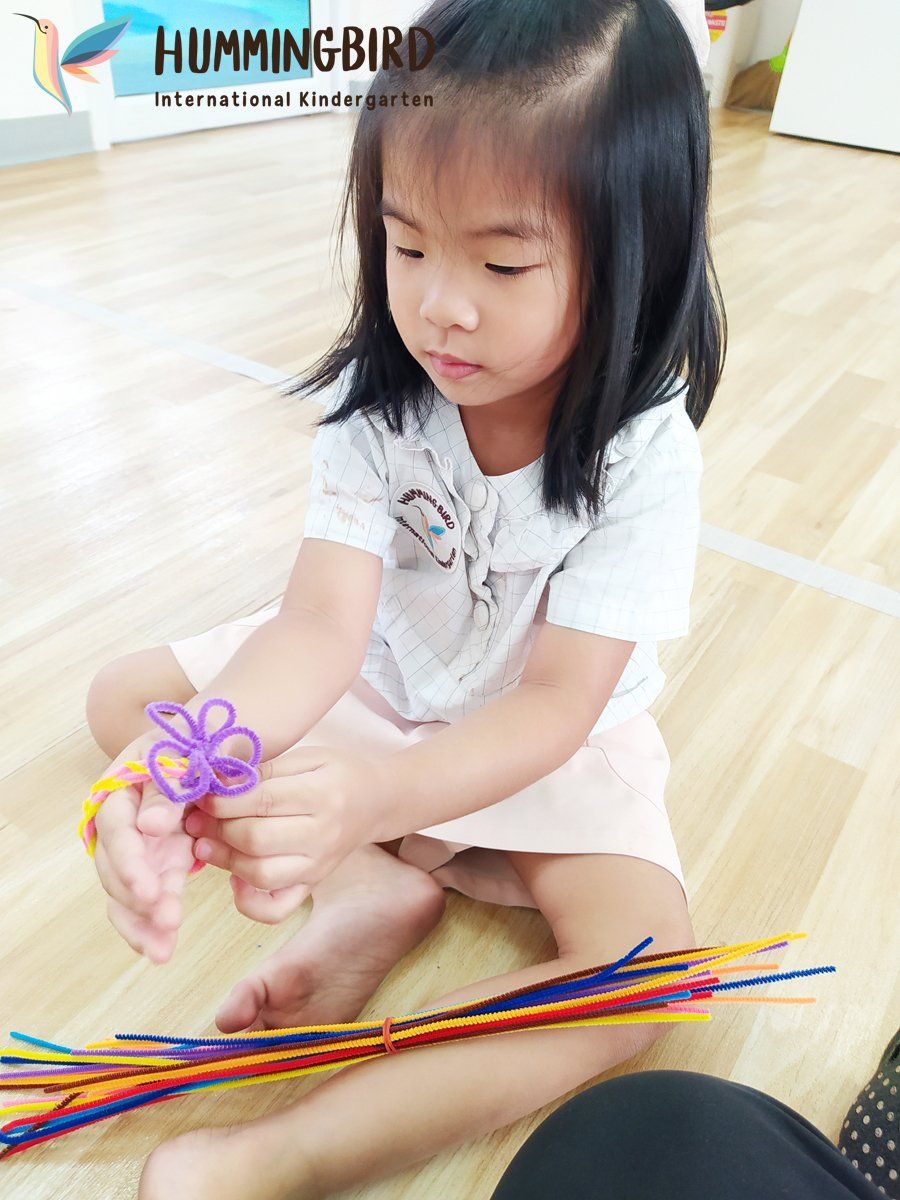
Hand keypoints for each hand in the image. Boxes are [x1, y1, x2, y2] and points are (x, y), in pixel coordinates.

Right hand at [91, 733, 197, 963]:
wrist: (214, 751)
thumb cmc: (200, 747)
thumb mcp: (191, 755)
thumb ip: (172, 788)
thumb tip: (150, 826)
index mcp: (123, 785)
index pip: (116, 825)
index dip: (130, 860)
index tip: (151, 890)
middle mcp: (121, 819)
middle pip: (114, 863)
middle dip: (137, 897)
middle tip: (168, 921)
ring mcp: (136, 844)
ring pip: (125, 889)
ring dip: (141, 921)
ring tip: (164, 950)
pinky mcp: (153, 864)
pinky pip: (145, 897)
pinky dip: (149, 924)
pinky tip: (160, 949)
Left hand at [183, 746, 378, 923]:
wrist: (377, 802)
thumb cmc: (338, 774)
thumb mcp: (308, 757)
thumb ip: (265, 769)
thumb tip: (216, 781)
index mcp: (322, 795)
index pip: (263, 800)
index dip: (224, 799)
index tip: (201, 792)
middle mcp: (322, 835)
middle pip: (256, 839)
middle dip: (218, 827)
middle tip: (197, 817)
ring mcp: (317, 866)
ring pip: (260, 874)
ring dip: (224, 859)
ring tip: (205, 842)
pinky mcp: (311, 885)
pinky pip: (275, 910)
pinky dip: (247, 903)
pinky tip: (234, 879)